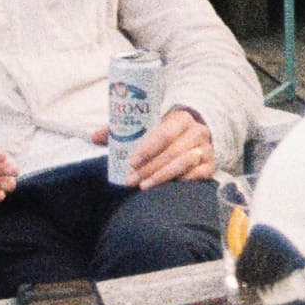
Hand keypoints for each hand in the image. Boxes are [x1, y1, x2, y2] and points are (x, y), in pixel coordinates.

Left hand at [100, 105, 217, 187]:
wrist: (194, 135)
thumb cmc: (165, 132)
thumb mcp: (147, 126)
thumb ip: (122, 130)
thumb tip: (93, 137)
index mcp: (181, 118)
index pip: (165, 132)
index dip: (148, 148)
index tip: (131, 161)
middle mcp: (197, 131)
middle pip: (173, 151)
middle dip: (150, 167)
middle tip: (131, 179)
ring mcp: (206, 148)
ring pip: (186, 163)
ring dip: (163, 176)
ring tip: (144, 186)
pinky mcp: (211, 164)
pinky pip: (201, 174)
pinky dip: (186, 180)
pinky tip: (170, 187)